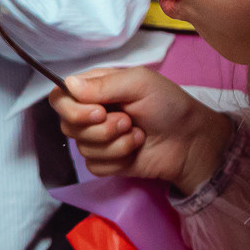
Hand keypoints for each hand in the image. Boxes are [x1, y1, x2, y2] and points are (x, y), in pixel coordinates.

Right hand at [48, 65, 232, 190]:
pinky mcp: (106, 161)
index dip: (72, 109)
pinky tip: (135, 151)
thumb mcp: (140, 83)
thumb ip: (103, 84)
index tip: (98, 112)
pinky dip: (117, 160)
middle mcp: (91, 113)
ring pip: (82, 148)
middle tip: (128, 122)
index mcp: (94, 89)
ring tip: (138, 135)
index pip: (60, 98)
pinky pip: (94, 166)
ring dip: (115, 145)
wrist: (190, 141)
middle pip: (67, 126)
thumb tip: (69, 86)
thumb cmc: (168, 105)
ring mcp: (97, 139)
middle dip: (100, 129)